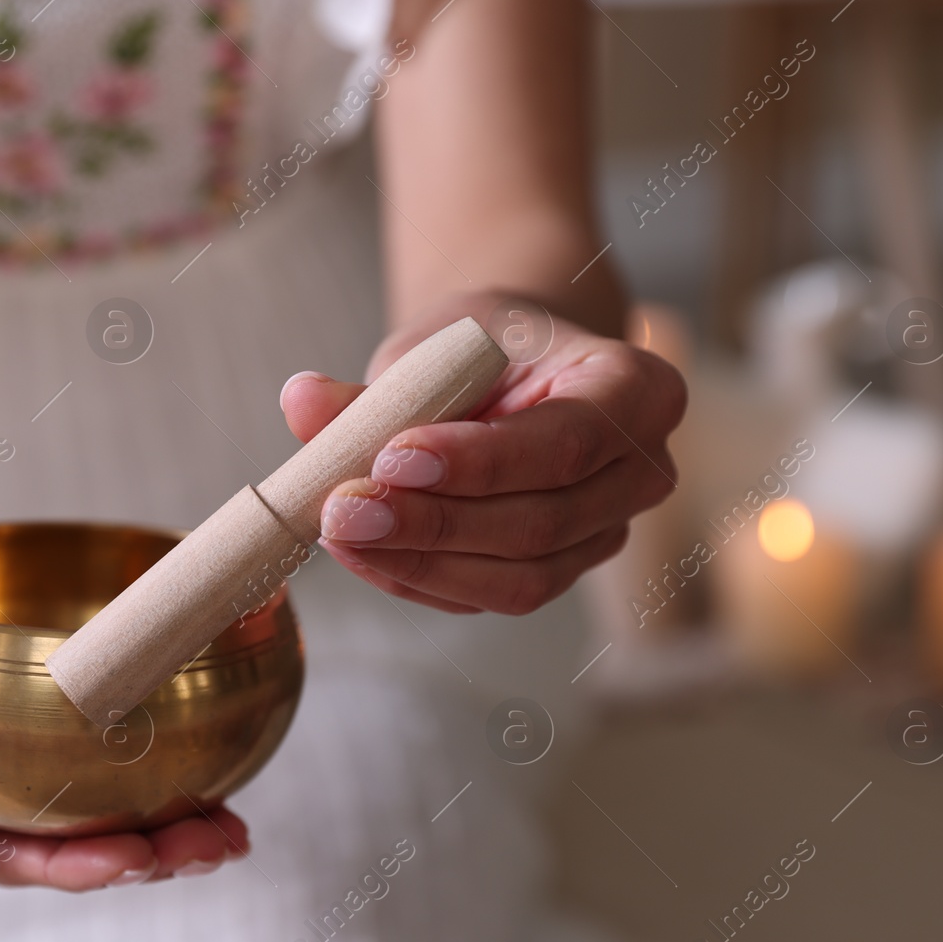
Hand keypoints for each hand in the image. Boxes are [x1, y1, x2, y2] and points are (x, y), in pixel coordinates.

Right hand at [0, 473, 247, 888]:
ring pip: (101, 791)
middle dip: (144, 853)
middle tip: (215, 843)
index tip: (134, 859)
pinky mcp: (50, 682)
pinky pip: (112, 717)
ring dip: (167, 814)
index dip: (69, 866)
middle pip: (69, 835)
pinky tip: (220, 737)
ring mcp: (15, 732)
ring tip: (229, 822)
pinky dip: (166, 734)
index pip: (2, 852)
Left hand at [281, 291, 684, 613]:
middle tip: (342, 507)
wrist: (515, 368)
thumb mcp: (437, 345)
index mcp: (637, 389)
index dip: (478, 463)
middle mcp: (641, 471)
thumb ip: (377, 387)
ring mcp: (606, 533)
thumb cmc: (486, 346)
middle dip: (433, 523)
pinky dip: (419, 580)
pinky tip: (362, 553)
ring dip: (419, 562)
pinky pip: (490, 596)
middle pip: (541, 522)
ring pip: (519, 577)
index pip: (565, 442)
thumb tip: (301, 401)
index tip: (394, 457)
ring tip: (339, 530)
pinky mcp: (560, 572)